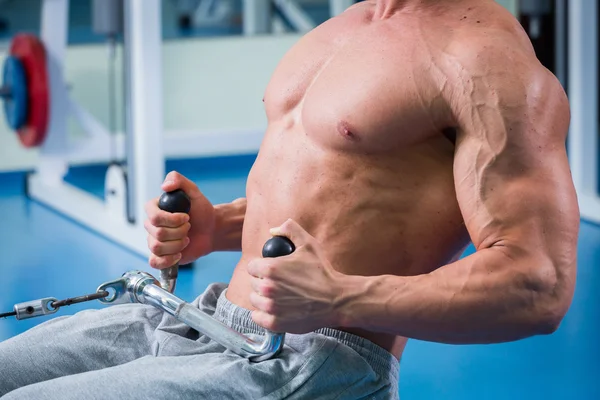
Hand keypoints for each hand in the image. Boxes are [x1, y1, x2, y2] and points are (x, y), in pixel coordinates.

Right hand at [144, 171, 215, 268]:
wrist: (211, 230)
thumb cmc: (201, 211)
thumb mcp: (194, 191)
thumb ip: (179, 180)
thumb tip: (164, 185)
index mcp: (155, 209)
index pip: (153, 216)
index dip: (172, 219)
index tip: (187, 217)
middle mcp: (152, 225)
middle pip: (157, 233)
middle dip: (179, 232)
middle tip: (189, 228)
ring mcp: (154, 241)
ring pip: (157, 247)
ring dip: (178, 244)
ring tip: (187, 239)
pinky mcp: (160, 256)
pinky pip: (154, 262)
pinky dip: (168, 259)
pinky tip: (179, 254)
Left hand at [247, 219, 345, 333]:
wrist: (336, 299)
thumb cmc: (322, 272)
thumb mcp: (308, 244)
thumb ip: (289, 230)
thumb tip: (273, 231)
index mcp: (270, 268)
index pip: (252, 267)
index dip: (261, 267)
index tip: (272, 271)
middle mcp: (267, 287)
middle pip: (253, 283)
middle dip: (263, 282)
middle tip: (280, 283)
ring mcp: (270, 307)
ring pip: (255, 300)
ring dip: (263, 298)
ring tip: (279, 296)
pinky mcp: (274, 323)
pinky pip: (257, 317)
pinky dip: (263, 314)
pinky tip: (275, 309)